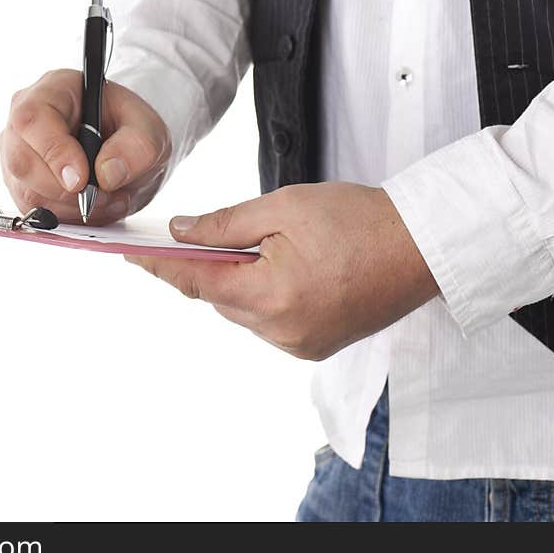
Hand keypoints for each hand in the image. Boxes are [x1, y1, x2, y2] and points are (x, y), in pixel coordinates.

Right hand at [0, 68, 171, 224]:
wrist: (126, 148)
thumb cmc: (130, 127)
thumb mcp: (149, 129)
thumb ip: (137, 145)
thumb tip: (107, 173)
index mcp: (51, 91)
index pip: (32, 120)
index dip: (54, 153)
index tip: (81, 179)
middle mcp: (25, 122)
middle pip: (22, 162)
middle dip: (67, 190)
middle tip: (105, 192)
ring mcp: (17, 156)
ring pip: (29, 194)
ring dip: (74, 207)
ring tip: (109, 195)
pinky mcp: (22, 187)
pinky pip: (36, 214)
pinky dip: (71, 217)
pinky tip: (94, 204)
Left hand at [124, 182, 438, 359]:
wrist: (421, 245)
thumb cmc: (357, 218)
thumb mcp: (283, 207)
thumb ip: (225, 225)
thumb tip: (181, 232)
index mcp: (271, 297)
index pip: (197, 283)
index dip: (161, 266)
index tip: (132, 255)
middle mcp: (282, 332)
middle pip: (220, 298)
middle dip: (208, 267)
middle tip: (199, 234)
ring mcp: (301, 344)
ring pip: (244, 310)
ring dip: (239, 280)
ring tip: (263, 246)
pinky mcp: (316, 344)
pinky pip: (270, 320)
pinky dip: (264, 294)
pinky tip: (284, 267)